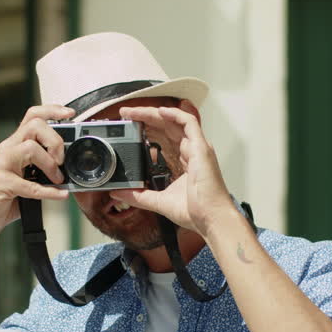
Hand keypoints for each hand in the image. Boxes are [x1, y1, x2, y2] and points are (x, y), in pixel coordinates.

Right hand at [0, 105, 70, 244]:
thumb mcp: (27, 178)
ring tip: (58, 179)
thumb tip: (70, 171)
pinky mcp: (1, 183)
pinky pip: (30, 185)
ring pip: (31, 148)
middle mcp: (7, 149)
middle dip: (55, 140)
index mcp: (14, 145)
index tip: (70, 113)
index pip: (32, 115)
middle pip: (35, 125)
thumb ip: (43, 169)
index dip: (52, 110)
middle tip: (61, 160)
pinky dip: (49, 191)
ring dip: (50, 164)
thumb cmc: (6, 199)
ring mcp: (2, 165)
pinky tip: (60, 195)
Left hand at [110, 105, 238, 240]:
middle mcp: (192, 152)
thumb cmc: (197, 212)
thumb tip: (119, 193)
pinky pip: (189, 123)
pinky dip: (175, 114)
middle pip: (167, 126)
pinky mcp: (201, 148)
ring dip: (153, 113)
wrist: (212, 219)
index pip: (165, 138)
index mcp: (185, 162)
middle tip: (126, 114)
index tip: (130, 127)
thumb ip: (139, 196)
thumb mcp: (159, 201)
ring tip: (134, 112)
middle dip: (145, 118)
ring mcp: (198, 148)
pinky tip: (159, 111)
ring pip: (175, 121)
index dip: (148, 129)